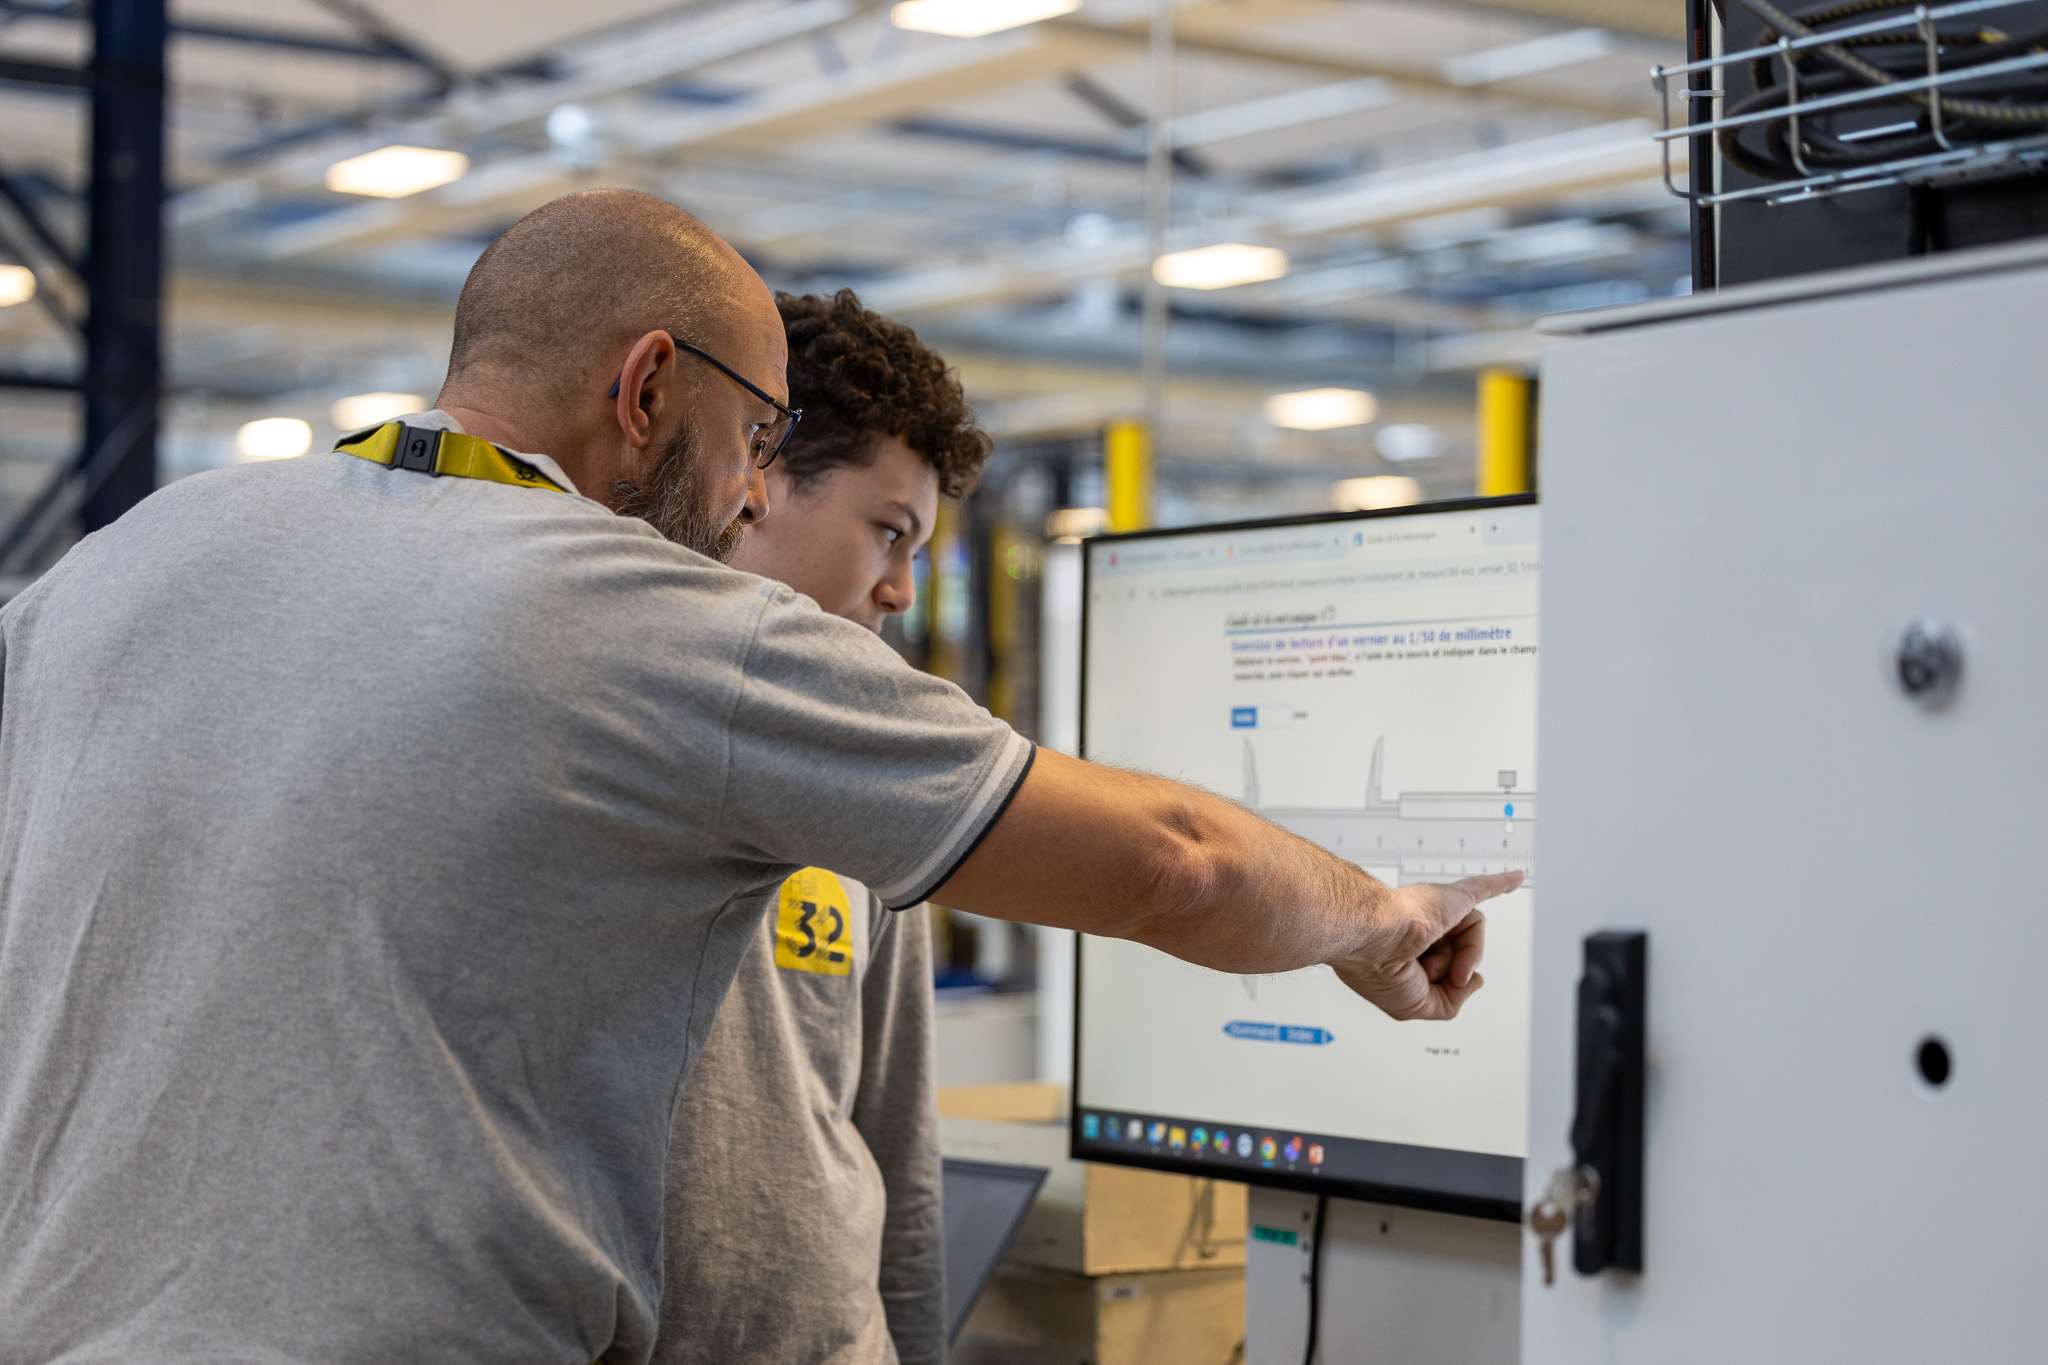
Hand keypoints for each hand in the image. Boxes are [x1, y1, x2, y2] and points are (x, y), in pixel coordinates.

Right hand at [1328, 871, 1522, 1021]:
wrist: (1371, 939)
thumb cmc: (1378, 969)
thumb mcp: (1416, 1007)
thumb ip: (1449, 1001)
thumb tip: (1475, 980)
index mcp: (1407, 952)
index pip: (1441, 969)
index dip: (1440, 982)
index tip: (1430, 985)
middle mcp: (1423, 929)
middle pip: (1459, 955)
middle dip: (1450, 971)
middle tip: (1433, 973)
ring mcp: (1438, 912)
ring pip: (1471, 938)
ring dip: (1463, 956)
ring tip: (1444, 958)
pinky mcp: (1452, 897)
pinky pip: (1482, 888)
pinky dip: (1501, 883)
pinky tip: (1517, 878)